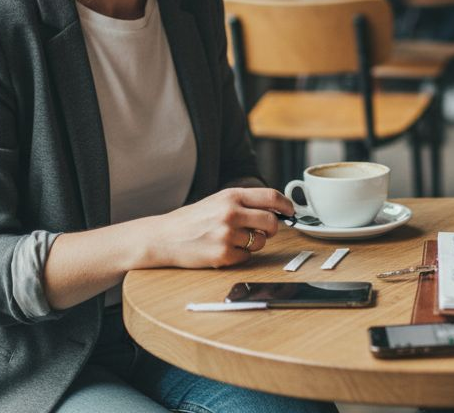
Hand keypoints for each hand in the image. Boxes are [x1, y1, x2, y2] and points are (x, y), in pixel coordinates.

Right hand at [148, 187, 292, 268]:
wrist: (163, 237)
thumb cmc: (193, 219)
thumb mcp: (218, 201)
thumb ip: (245, 203)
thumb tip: (277, 209)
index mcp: (231, 196)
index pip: (271, 196)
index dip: (286, 205)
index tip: (290, 212)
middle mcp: (231, 213)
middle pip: (272, 222)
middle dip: (273, 229)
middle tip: (266, 231)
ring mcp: (227, 235)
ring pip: (261, 242)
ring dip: (254, 244)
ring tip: (234, 240)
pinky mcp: (222, 255)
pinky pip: (247, 257)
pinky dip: (240, 256)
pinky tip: (223, 250)